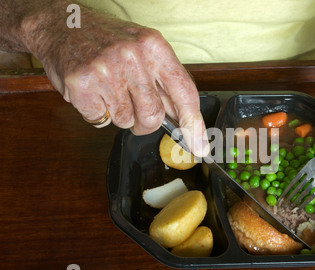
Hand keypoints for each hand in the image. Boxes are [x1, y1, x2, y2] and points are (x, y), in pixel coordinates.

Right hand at [22, 3, 209, 156]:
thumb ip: (164, 82)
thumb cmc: (107, 39)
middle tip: (133, 107)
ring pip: (126, 121)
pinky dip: (97, 112)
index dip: (194, 124)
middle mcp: (133, 56)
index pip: (184, 93)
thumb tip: (183, 120)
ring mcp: (106, 70)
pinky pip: (100, 120)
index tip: (199, 146)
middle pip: (153, 116)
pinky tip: (93, 91)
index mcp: (154, 46)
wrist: (62, 25)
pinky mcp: (83, 84)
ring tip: (109, 90)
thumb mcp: (143, 49)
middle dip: (145, 123)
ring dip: (118, 114)